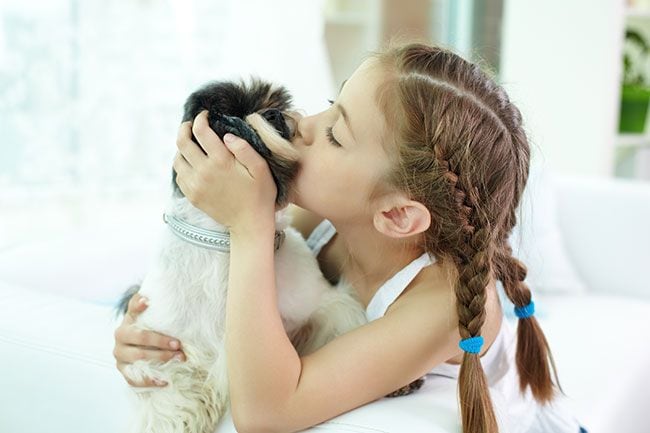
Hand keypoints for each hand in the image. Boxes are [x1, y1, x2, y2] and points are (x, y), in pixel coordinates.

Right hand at [113, 293, 185, 386]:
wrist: (139, 347)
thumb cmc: (149, 329)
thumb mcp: (149, 317)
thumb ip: (147, 305)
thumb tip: (149, 296)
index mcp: (127, 322)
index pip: (131, 311)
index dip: (139, 307)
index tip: (147, 302)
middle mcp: (120, 338)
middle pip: (139, 339)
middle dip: (160, 341)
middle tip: (178, 344)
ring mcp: (120, 357)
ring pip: (138, 359)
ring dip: (160, 360)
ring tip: (179, 359)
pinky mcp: (124, 372)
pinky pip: (135, 379)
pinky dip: (151, 381)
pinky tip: (166, 381)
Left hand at [173, 110, 276, 233]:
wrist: (250, 224)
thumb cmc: (260, 195)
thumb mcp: (261, 169)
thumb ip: (244, 148)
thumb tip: (226, 135)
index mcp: (221, 161)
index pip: (201, 131)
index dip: (200, 118)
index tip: (205, 115)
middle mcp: (203, 171)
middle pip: (182, 142)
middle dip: (185, 128)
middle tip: (190, 124)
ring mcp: (195, 185)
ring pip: (177, 159)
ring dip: (182, 148)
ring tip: (192, 145)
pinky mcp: (192, 196)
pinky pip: (179, 175)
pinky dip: (182, 166)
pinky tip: (192, 164)